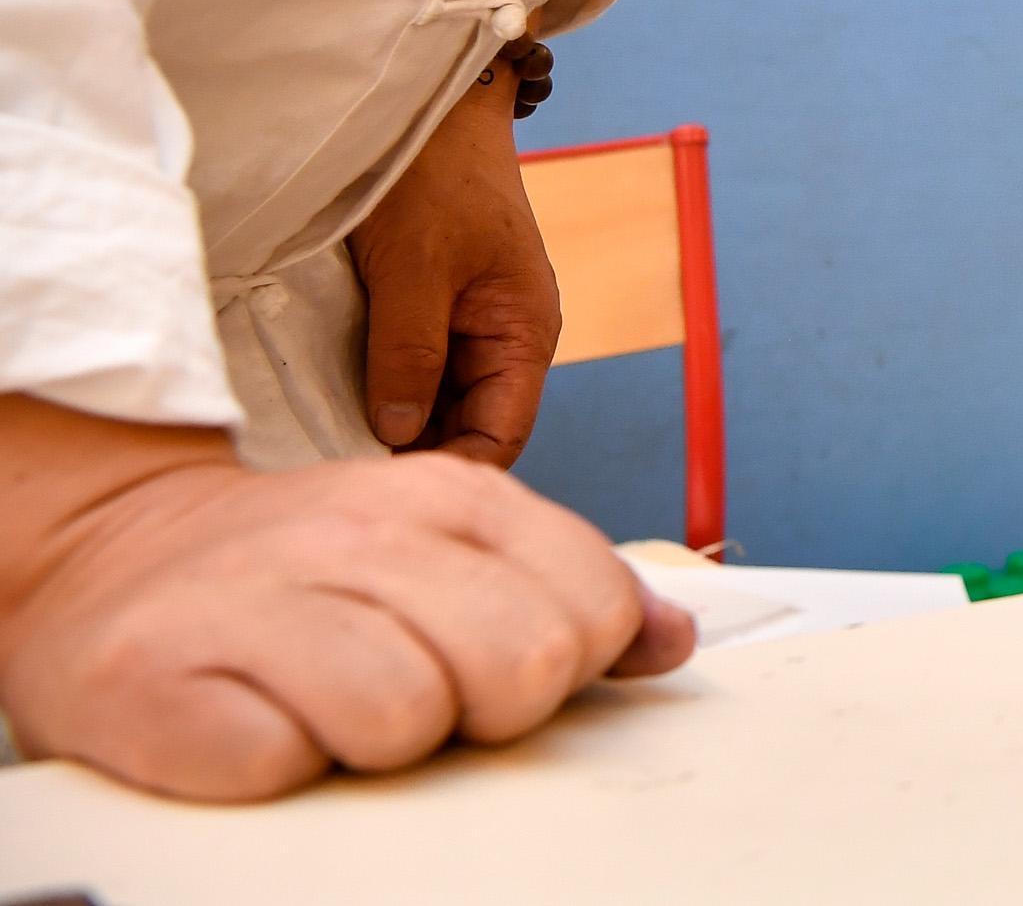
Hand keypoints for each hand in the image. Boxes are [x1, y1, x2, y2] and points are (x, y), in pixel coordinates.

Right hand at [0, 395, 694, 800]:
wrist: (111, 558)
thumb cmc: (303, 573)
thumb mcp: (449, 547)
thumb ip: (567, 585)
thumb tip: (669, 640)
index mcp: (451, 497)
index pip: (591, 607)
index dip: (565, 666)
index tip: (501, 663)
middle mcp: (357, 532)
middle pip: (519, 665)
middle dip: (483, 710)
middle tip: (417, 693)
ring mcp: (255, 602)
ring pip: (405, 718)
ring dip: (377, 744)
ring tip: (331, 708)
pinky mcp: (158, 685)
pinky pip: (276, 762)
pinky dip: (275, 766)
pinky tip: (257, 728)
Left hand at [349, 64, 560, 461]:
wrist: (427, 110)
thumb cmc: (434, 179)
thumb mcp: (416, 267)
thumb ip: (410, 354)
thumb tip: (397, 436)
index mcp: (524, 333)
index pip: (500, 436)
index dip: (448, 473)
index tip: (380, 496)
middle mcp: (504, 341)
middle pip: (467, 430)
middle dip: (412, 459)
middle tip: (338, 484)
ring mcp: (468, 330)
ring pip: (435, 408)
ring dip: (389, 429)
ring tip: (329, 454)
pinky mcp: (432, 315)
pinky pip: (411, 376)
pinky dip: (378, 396)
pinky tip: (333, 411)